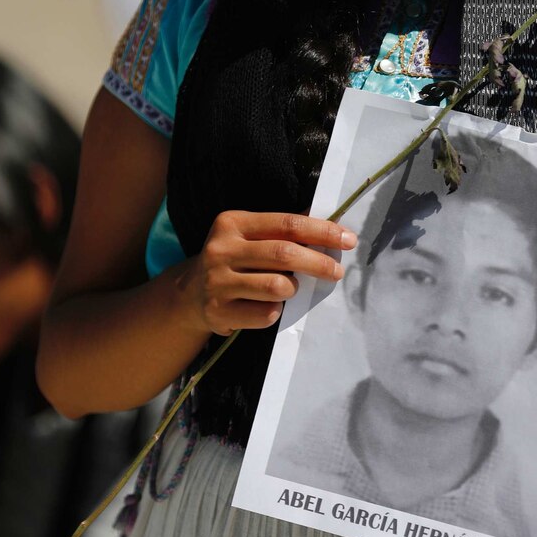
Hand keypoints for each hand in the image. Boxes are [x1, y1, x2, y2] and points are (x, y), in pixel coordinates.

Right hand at [181, 211, 355, 335]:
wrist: (188, 295)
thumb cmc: (234, 260)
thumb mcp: (249, 235)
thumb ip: (282, 229)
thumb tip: (331, 224)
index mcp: (233, 223)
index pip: (287, 224)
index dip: (321, 231)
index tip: (347, 239)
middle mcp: (221, 249)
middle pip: (284, 254)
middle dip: (318, 263)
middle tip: (337, 271)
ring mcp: (217, 282)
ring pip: (277, 286)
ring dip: (293, 289)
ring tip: (290, 288)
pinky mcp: (218, 312)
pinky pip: (266, 314)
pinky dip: (276, 310)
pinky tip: (267, 306)